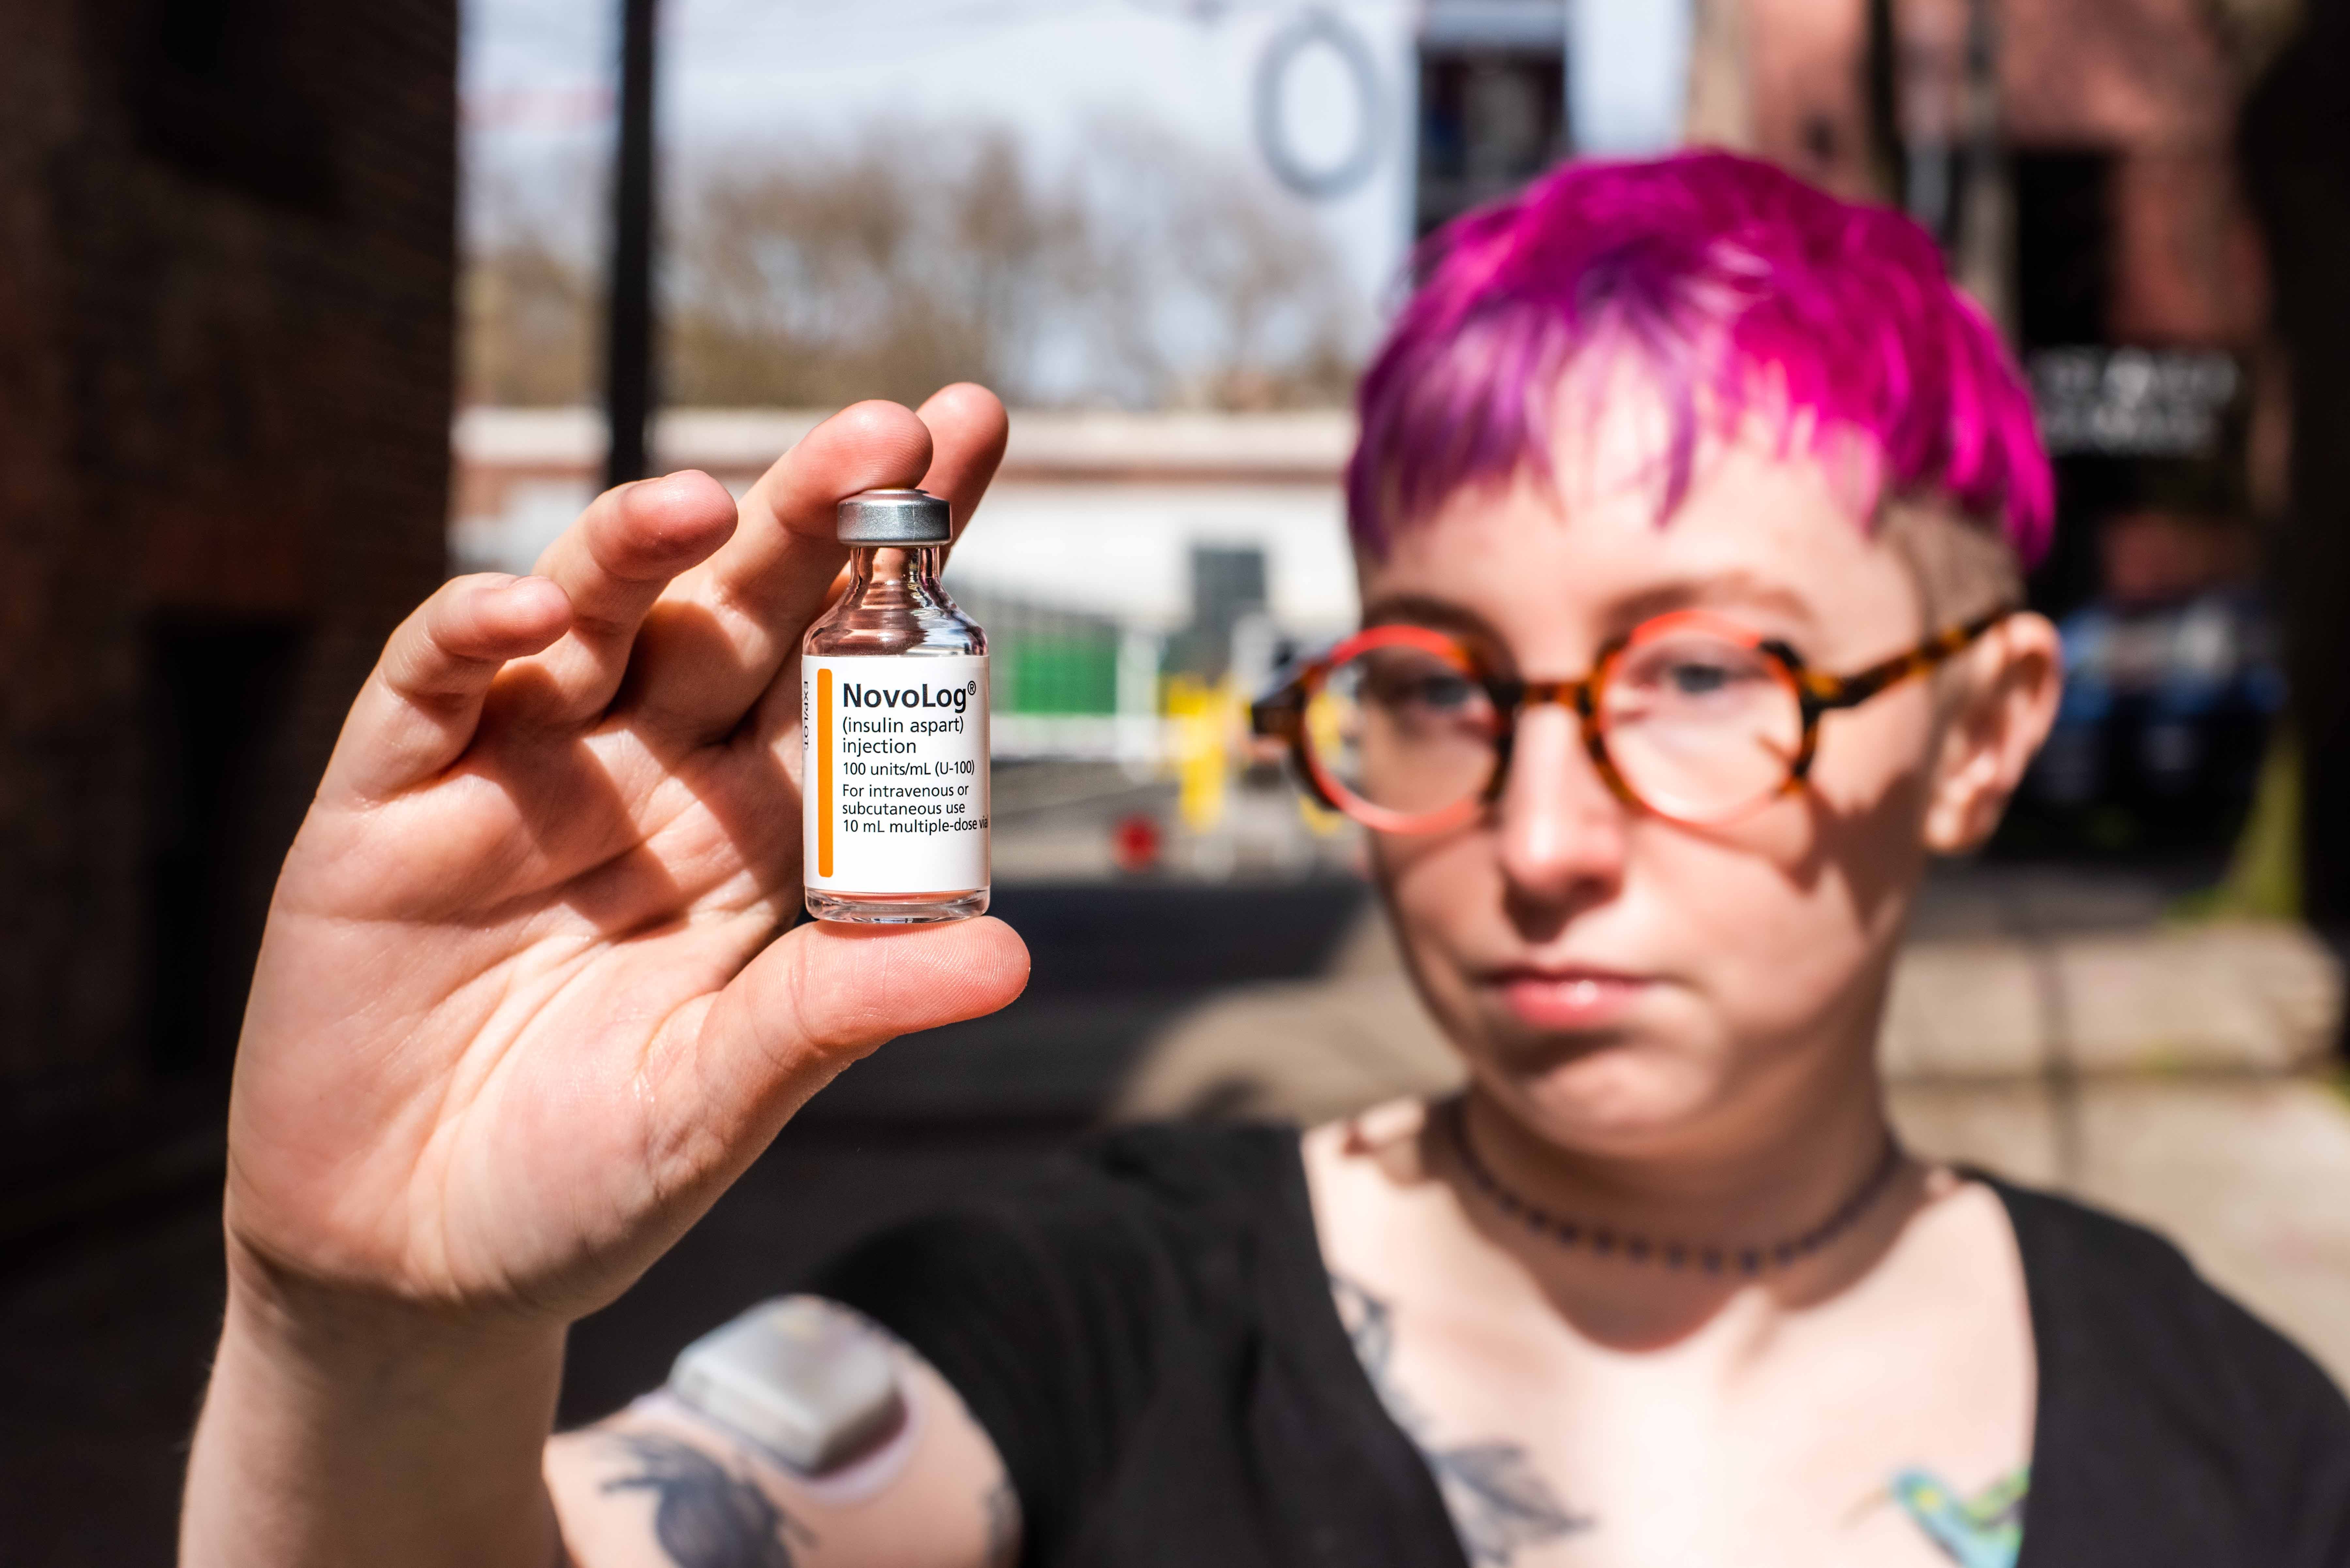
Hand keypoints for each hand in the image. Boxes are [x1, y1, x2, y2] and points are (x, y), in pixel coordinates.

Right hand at [221, 388, 1028, 1325]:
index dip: (908, 563)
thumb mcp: (722, 1101)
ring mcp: (516, 777)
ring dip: (643, 546)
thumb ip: (842, 1009)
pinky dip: (473, 635)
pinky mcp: (388, 807)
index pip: (845, 668)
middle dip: (812, 515)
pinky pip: (432, 690)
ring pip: (591, 618)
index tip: (975, 446)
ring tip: (708, 499)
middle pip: (739, 611)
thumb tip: (1008, 953)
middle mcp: (644, 774)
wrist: (417, 1269)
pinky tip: (527, 608)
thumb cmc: (583, 1181)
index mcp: (747, 830)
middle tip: (894, 428)